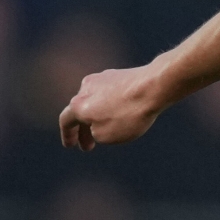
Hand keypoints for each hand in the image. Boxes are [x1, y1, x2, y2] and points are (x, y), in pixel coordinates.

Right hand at [57, 61, 177, 150]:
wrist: (153, 87)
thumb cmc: (128, 114)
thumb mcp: (106, 136)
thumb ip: (95, 133)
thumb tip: (97, 123)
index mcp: (77, 104)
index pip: (66, 121)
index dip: (67, 135)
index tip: (70, 145)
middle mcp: (85, 88)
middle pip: (80, 111)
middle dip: (83, 130)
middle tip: (89, 146)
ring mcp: (101, 78)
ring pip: (94, 101)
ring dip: (97, 117)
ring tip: (106, 130)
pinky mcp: (117, 74)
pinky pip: (109, 94)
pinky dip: (109, 106)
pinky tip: (120, 114)